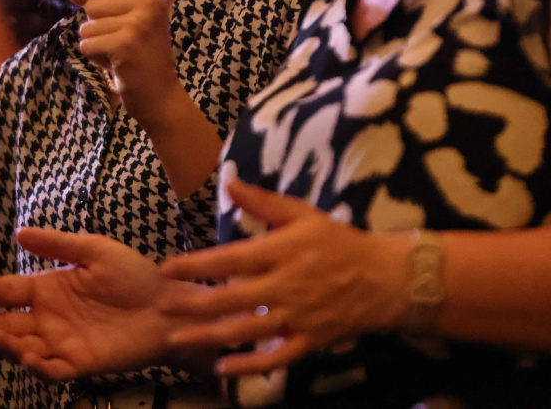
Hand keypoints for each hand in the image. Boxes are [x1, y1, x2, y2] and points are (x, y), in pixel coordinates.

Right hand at [0, 227, 202, 381]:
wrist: (168, 305)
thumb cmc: (133, 275)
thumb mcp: (94, 251)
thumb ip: (58, 244)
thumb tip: (19, 232)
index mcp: (49, 289)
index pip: (10, 290)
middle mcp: (50, 318)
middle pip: (9, 323)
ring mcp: (63, 343)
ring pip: (24, 349)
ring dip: (6, 345)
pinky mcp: (81, 363)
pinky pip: (52, 371)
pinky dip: (38, 368)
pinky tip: (30, 357)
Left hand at [70, 0, 182, 125]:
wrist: (160, 92)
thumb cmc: (137, 48)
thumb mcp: (120, 12)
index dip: (103, 5)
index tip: (130, 21)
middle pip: (92, 4)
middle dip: (100, 26)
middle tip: (127, 40)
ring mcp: (140, 21)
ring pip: (87, 26)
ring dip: (98, 43)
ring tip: (123, 51)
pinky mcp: (125, 44)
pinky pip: (86, 44)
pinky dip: (96, 57)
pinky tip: (118, 63)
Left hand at [159, 178, 407, 376]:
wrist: (387, 278)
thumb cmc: (339, 242)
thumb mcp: (301, 215)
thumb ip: (262, 202)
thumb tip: (228, 182)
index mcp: (281, 251)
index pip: (229, 259)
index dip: (196, 265)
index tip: (167, 268)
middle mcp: (285, 285)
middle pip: (231, 298)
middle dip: (193, 303)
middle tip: (163, 305)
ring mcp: (298, 316)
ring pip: (247, 330)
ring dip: (209, 336)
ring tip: (178, 339)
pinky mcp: (310, 340)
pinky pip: (276, 357)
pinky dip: (249, 365)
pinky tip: (223, 368)